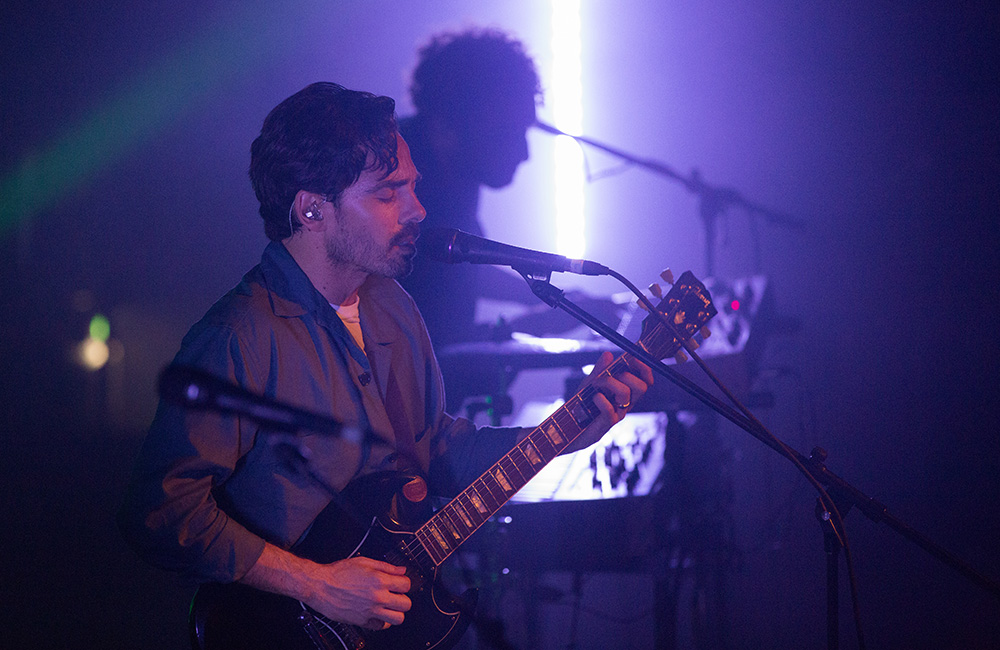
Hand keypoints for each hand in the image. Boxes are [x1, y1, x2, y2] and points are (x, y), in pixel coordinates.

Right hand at [240, 544, 410, 629]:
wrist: (320, 586)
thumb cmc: (338, 573)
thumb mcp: (364, 562)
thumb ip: (385, 566)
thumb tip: (401, 570)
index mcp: (379, 580)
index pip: (406, 585)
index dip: (404, 583)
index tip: (400, 583)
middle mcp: (377, 597)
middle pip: (406, 604)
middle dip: (403, 598)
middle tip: (397, 595)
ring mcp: (371, 611)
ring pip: (398, 618)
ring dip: (396, 612)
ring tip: (390, 606)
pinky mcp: (363, 621)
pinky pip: (381, 626)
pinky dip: (382, 621)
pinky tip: (378, 613)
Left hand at [562, 351, 652, 453]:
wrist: (568, 427)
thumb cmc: (582, 406)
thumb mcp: (590, 384)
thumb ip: (600, 370)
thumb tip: (609, 355)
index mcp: (625, 394)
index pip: (644, 381)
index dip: (644, 369)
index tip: (635, 358)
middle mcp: (625, 404)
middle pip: (641, 387)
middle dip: (626, 375)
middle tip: (609, 374)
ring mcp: (618, 414)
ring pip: (625, 393)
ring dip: (609, 382)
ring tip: (594, 385)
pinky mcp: (608, 424)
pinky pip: (609, 408)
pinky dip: (599, 399)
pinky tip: (593, 398)